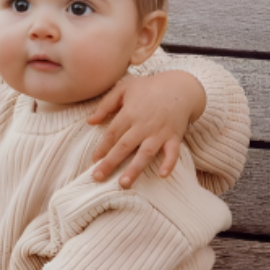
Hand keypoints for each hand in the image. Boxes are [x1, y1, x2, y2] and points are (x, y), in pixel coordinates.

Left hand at [89, 72, 204, 188]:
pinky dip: (169, 163)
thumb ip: (105, 105)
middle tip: (98, 177)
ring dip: (134, 168)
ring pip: (145, 153)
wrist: (180, 86)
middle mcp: (143, 125)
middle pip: (124, 146)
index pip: (112, 134)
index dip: (102, 148)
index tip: (93, 161)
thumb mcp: (123, 89)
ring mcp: (160, 132)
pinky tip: (162, 175)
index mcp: (129, 114)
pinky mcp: (175, 136)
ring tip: (124, 183)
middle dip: (110, 162)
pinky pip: (173, 152)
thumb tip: (90, 121)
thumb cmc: (149, 87)